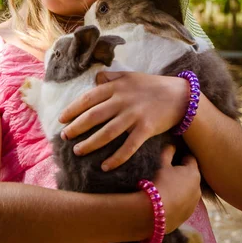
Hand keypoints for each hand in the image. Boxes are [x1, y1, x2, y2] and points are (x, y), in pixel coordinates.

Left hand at [59, 71, 188, 170]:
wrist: (180, 95)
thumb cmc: (152, 86)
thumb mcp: (130, 76)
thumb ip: (111, 77)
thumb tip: (95, 79)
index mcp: (117, 87)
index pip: (88, 98)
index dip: (72, 109)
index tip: (61, 119)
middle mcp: (123, 100)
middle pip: (93, 116)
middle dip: (76, 127)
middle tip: (64, 137)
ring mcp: (134, 115)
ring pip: (107, 133)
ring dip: (90, 144)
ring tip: (78, 151)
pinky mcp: (146, 129)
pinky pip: (128, 147)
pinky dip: (116, 158)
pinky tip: (104, 166)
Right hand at [154, 145, 200, 232]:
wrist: (155, 212)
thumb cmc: (160, 183)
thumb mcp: (162, 164)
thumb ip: (168, 152)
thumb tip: (172, 145)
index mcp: (193, 173)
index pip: (191, 158)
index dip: (181, 156)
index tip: (173, 157)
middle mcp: (198, 188)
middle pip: (191, 175)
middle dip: (182, 173)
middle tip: (168, 172)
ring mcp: (194, 204)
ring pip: (189, 190)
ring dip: (182, 187)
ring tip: (167, 187)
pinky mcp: (188, 215)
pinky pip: (185, 203)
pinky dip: (179, 200)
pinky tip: (168, 200)